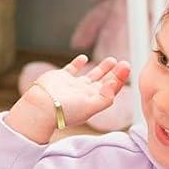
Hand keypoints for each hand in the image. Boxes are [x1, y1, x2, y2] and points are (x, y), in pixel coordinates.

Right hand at [6, 55, 130, 142]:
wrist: (42, 106)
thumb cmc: (65, 110)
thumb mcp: (91, 107)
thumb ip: (106, 97)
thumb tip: (115, 83)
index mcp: (92, 100)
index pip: (110, 89)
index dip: (119, 79)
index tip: (126, 66)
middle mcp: (84, 93)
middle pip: (103, 82)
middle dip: (114, 73)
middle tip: (123, 63)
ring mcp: (72, 85)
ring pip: (91, 75)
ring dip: (102, 68)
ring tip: (112, 60)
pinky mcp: (61, 78)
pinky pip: (72, 69)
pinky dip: (78, 63)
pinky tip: (84, 58)